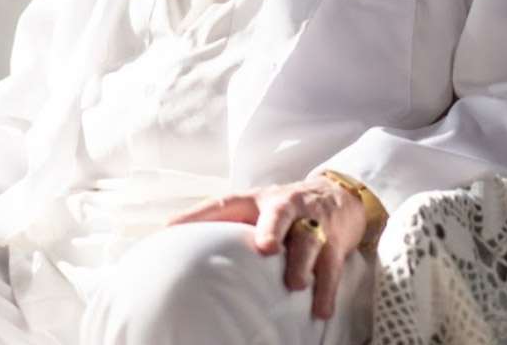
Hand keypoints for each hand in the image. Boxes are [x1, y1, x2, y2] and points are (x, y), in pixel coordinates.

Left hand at [167, 176, 365, 318]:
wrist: (338, 196)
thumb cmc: (284, 209)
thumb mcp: (253, 208)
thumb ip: (220, 222)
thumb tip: (168, 237)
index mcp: (257, 199)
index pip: (224, 203)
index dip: (199, 214)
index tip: (172, 228)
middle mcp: (286, 206)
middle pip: (280, 213)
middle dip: (273, 228)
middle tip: (267, 248)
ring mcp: (313, 223)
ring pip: (310, 240)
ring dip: (303, 262)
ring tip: (296, 284)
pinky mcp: (335, 242)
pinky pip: (331, 267)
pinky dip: (326, 289)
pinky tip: (320, 310)